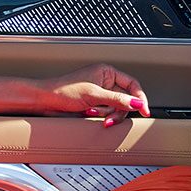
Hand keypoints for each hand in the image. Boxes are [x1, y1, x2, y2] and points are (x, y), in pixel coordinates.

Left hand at [35, 64, 150, 126]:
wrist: (46, 100)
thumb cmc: (64, 90)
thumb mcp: (94, 95)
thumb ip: (117, 100)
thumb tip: (137, 103)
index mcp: (107, 72)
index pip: (132, 84)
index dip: (139, 98)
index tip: (144, 110)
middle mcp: (106, 81)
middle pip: (126, 99)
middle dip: (117, 110)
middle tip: (110, 118)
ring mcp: (101, 93)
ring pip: (117, 108)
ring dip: (107, 114)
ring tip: (93, 112)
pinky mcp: (96, 104)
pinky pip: (107, 113)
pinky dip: (101, 116)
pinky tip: (89, 113)